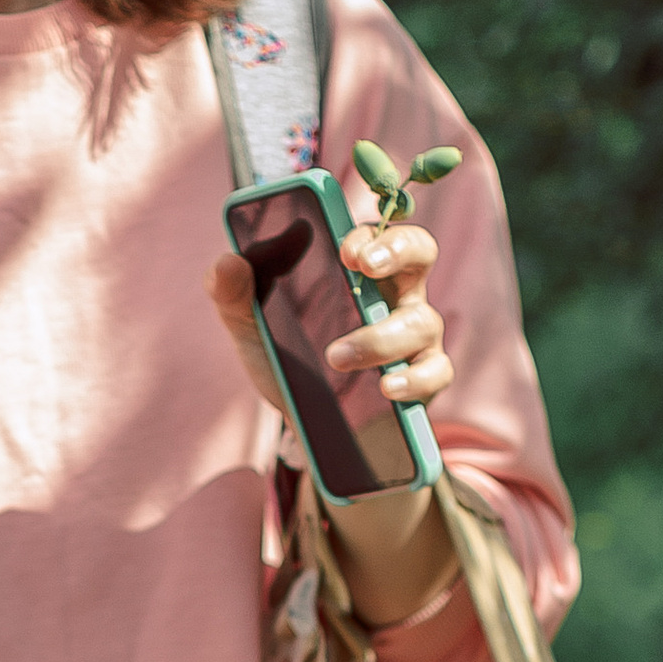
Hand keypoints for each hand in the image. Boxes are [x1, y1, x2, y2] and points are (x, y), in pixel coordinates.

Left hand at [204, 217, 453, 430]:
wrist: (303, 429)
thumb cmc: (286, 362)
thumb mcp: (252, 329)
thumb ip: (233, 295)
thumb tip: (227, 262)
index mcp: (359, 272)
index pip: (378, 232)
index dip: (369, 233)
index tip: (344, 249)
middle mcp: (394, 295)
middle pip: (420, 252)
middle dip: (398, 250)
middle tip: (364, 266)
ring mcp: (414, 337)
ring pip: (420, 321)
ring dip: (379, 337)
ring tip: (337, 356)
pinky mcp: (422, 381)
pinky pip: (435, 372)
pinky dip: (414, 379)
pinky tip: (387, 388)